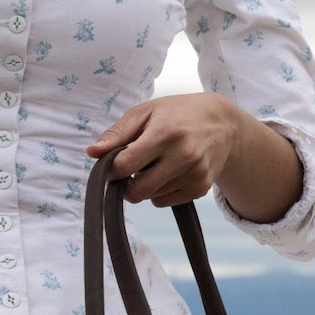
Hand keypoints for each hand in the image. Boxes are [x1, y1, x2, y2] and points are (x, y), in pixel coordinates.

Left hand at [88, 93, 306, 221]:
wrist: (222, 123)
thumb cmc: (176, 114)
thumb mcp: (145, 112)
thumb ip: (116, 133)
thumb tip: (92, 153)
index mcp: (164, 133)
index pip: (125, 165)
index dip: (111, 168)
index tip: (111, 163)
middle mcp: (182, 156)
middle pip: (137, 190)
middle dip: (126, 183)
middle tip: (130, 167)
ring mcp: (194, 174)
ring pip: (150, 197)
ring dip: (145, 184)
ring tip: (156, 162)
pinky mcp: (201, 188)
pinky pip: (164, 201)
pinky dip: (159, 191)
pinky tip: (168, 171)